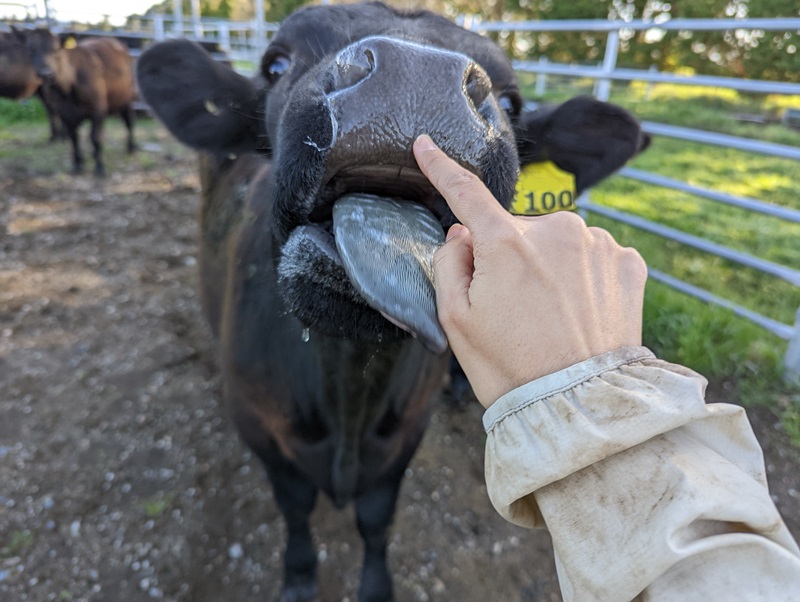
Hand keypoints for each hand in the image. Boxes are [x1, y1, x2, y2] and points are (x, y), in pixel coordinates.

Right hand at [413, 135, 647, 407]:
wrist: (577, 406)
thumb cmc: (508, 366)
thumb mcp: (454, 320)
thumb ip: (449, 263)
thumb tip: (462, 234)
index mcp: (507, 242)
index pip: (465, 192)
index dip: (441, 167)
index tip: (426, 145)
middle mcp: (557, 230)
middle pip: (516, 230)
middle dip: (509, 255)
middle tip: (512, 308)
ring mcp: (597, 244)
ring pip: (557, 242)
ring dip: (549, 266)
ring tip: (550, 317)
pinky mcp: (628, 262)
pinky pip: (591, 255)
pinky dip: (582, 276)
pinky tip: (579, 312)